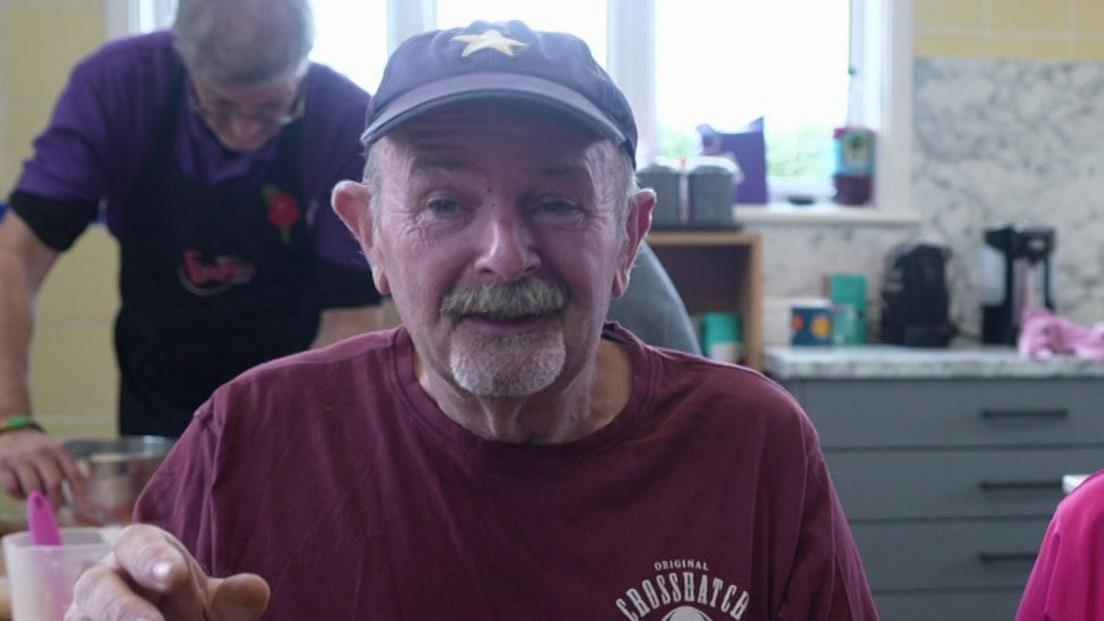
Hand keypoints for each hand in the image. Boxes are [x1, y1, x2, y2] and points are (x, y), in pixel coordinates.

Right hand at [0, 428, 82, 507]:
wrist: (11, 434)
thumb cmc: (38, 450)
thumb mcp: (55, 452)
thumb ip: (65, 470)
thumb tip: (76, 498)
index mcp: (58, 449)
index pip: (73, 473)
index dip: (78, 492)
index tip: (81, 506)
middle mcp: (41, 452)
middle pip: (53, 483)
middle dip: (55, 501)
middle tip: (54, 512)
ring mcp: (20, 458)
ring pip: (32, 489)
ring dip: (36, 500)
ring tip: (36, 501)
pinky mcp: (3, 466)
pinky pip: (13, 489)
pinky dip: (18, 496)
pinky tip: (21, 494)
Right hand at [67, 524, 269, 620]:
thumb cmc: (193, 613)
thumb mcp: (217, 608)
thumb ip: (235, 601)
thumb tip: (255, 590)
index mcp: (140, 553)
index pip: (137, 542)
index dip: (153, 558)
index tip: (175, 576)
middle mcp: (103, 582)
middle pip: (96, 585)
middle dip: (123, 608)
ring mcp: (83, 616)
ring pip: (81, 620)